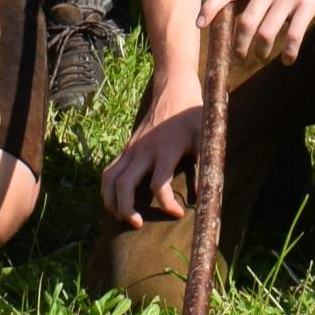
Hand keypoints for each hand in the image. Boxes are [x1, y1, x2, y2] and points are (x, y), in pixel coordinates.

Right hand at [101, 78, 207, 220]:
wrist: (173, 90)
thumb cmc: (193, 114)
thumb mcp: (206, 136)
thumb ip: (206, 165)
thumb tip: (205, 195)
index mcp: (165, 149)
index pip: (158, 184)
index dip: (167, 204)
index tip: (178, 214)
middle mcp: (144, 150)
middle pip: (125, 185)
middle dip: (126, 208)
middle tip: (137, 224)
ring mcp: (132, 148)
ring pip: (110, 178)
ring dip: (111, 200)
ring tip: (121, 217)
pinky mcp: (126, 148)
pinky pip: (109, 170)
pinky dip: (108, 188)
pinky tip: (116, 202)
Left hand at [204, 0, 314, 74]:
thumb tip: (225, 14)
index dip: (210, 7)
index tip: (199, 24)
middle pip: (247, 22)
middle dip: (240, 45)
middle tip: (239, 57)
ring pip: (267, 33)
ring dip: (261, 51)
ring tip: (260, 56)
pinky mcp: (308, 5)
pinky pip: (293, 35)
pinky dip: (289, 52)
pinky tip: (287, 59)